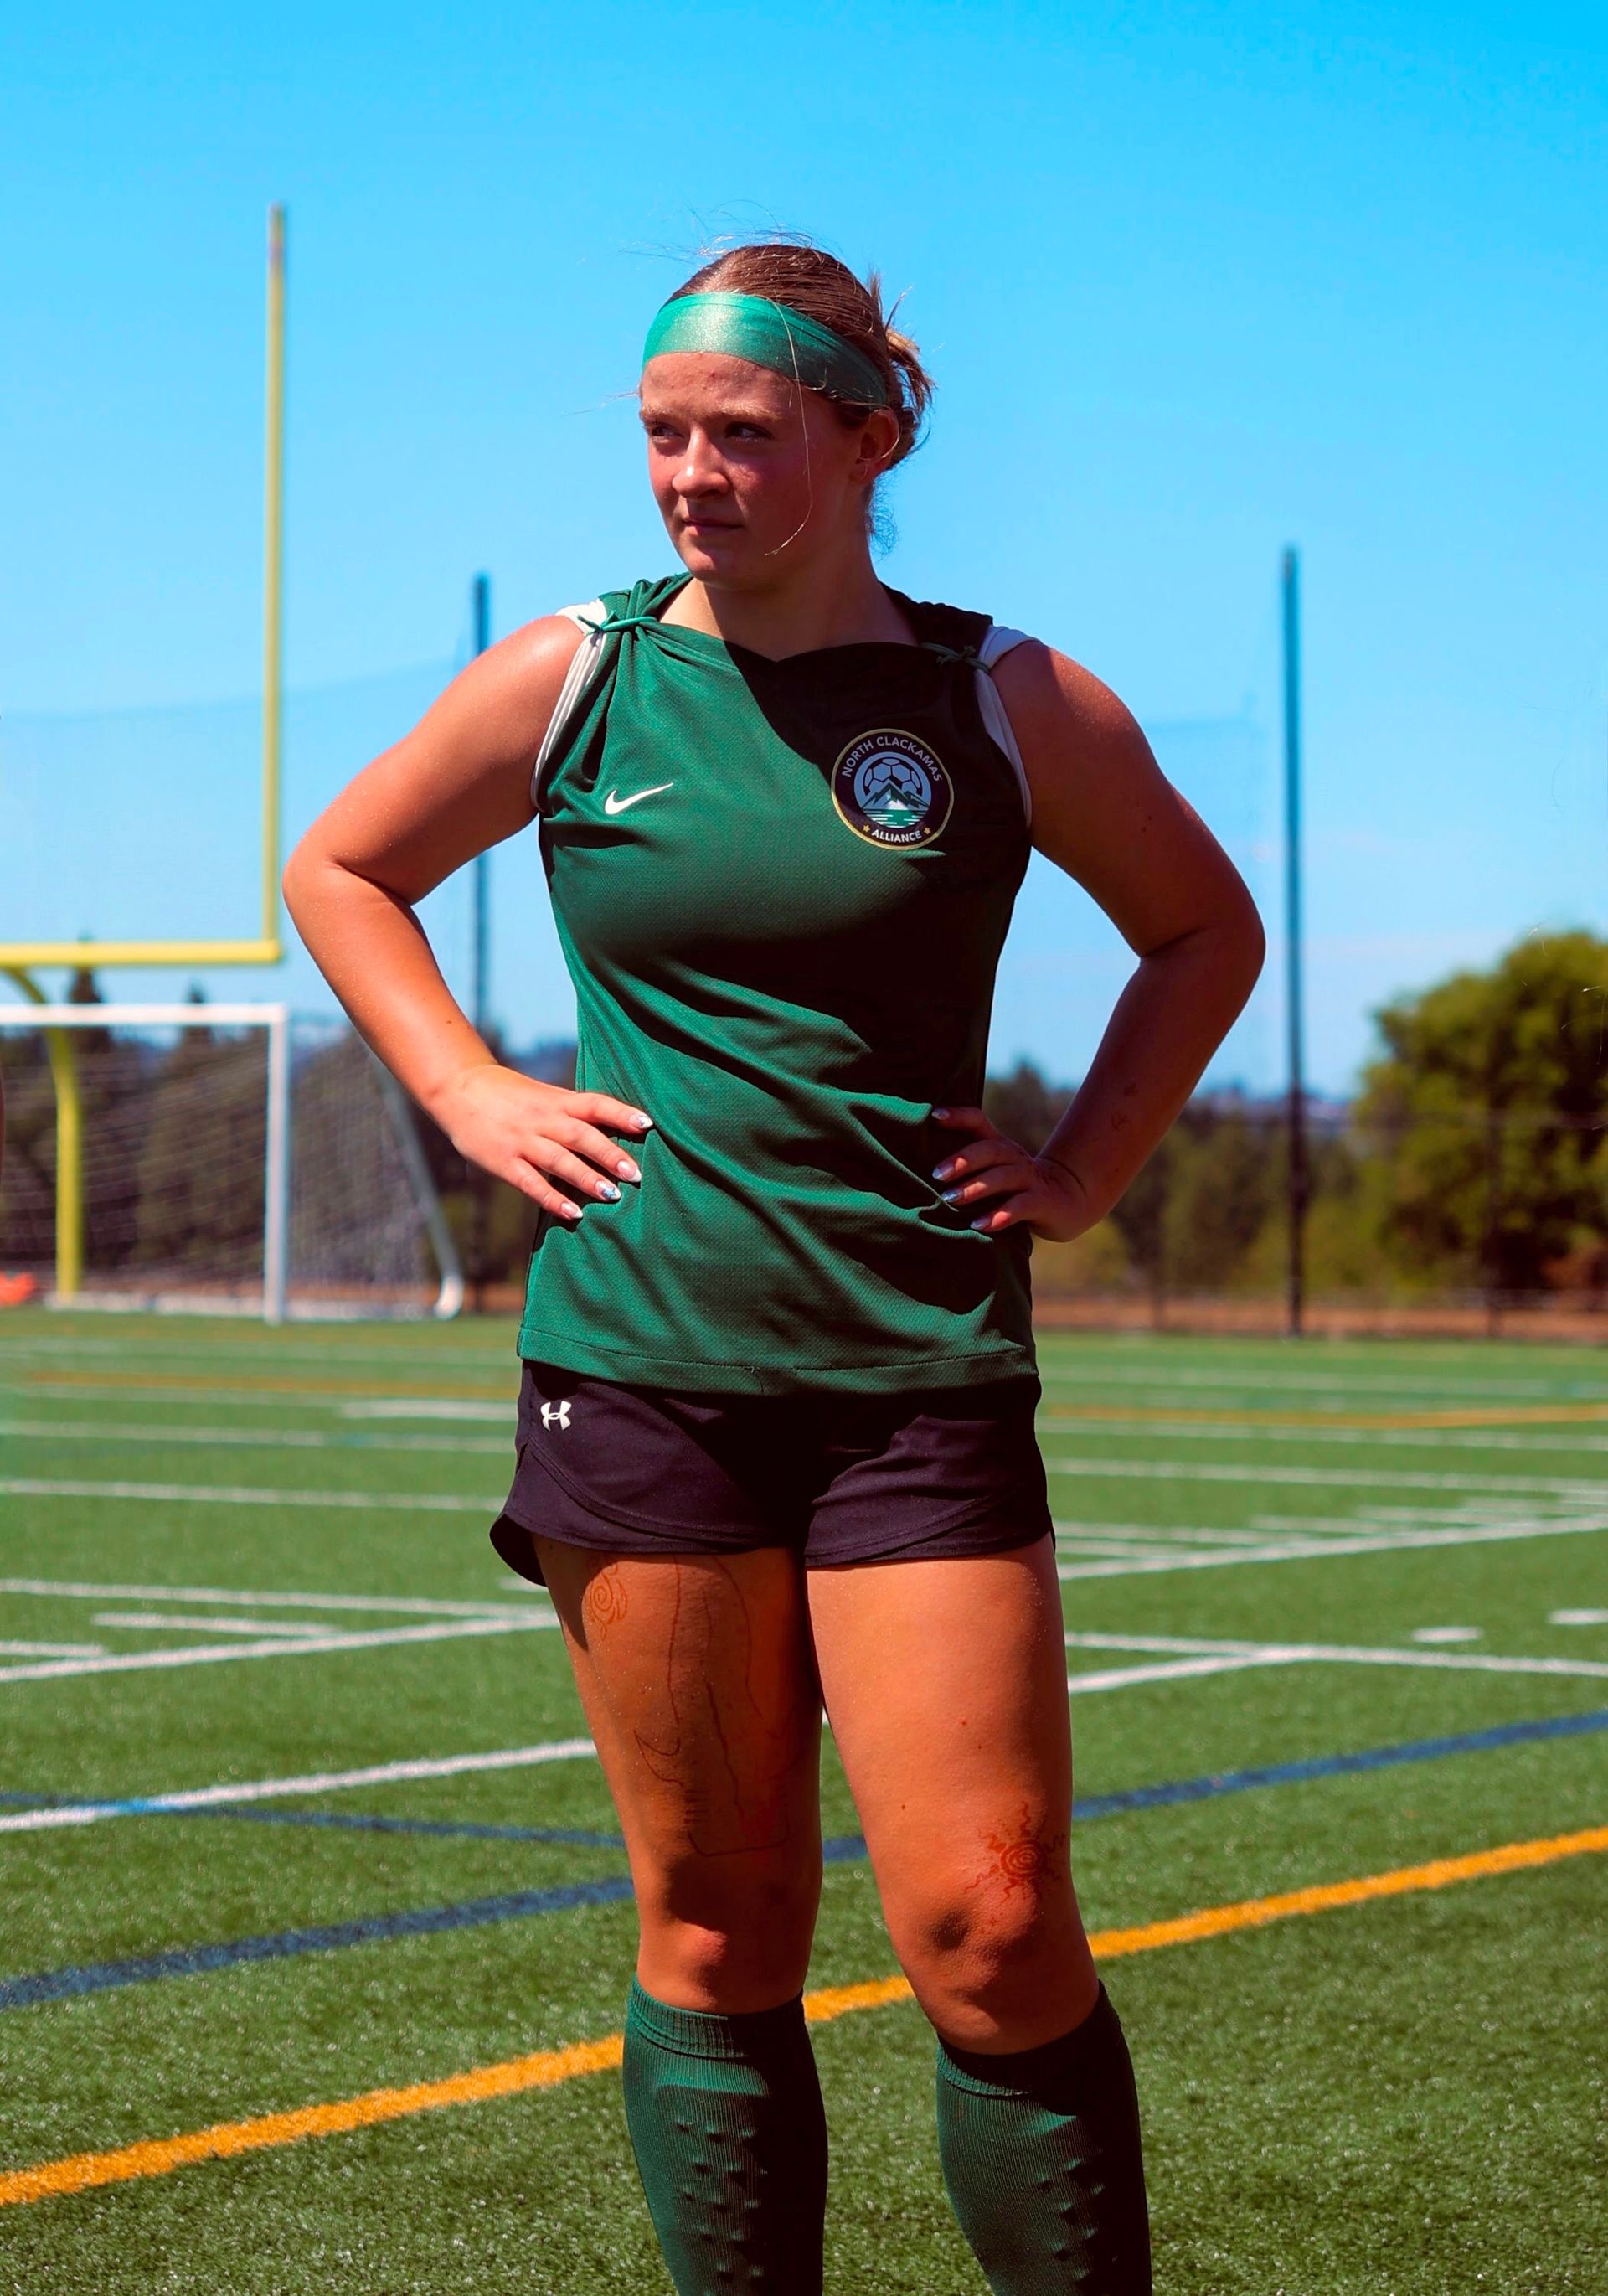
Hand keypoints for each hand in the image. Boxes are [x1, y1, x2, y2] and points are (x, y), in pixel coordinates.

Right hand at [433, 1064, 651, 1221]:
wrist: (459, 1089)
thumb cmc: (509, 1095)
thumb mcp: (543, 1096)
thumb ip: (571, 1114)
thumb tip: (612, 1133)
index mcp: (555, 1100)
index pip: (594, 1104)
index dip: (621, 1114)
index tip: (647, 1125)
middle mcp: (542, 1119)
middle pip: (581, 1136)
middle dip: (610, 1154)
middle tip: (636, 1174)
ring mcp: (522, 1141)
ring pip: (559, 1160)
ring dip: (587, 1178)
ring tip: (613, 1195)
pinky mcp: (503, 1162)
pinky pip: (532, 1183)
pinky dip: (553, 1199)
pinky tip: (574, 1214)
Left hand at [931, 1106, 1095, 1242]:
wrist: (1070, 1200)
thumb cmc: (1018, 1188)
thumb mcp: (995, 1172)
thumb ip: (968, 1167)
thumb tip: (923, 1171)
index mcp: (1000, 1147)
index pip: (980, 1122)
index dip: (959, 1116)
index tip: (935, 1116)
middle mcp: (1015, 1158)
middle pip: (991, 1151)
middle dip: (963, 1160)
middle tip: (937, 1173)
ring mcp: (1031, 1180)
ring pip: (1004, 1177)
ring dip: (976, 1187)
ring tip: (950, 1198)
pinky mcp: (1043, 1203)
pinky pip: (1021, 1207)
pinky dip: (1001, 1215)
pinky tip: (980, 1225)